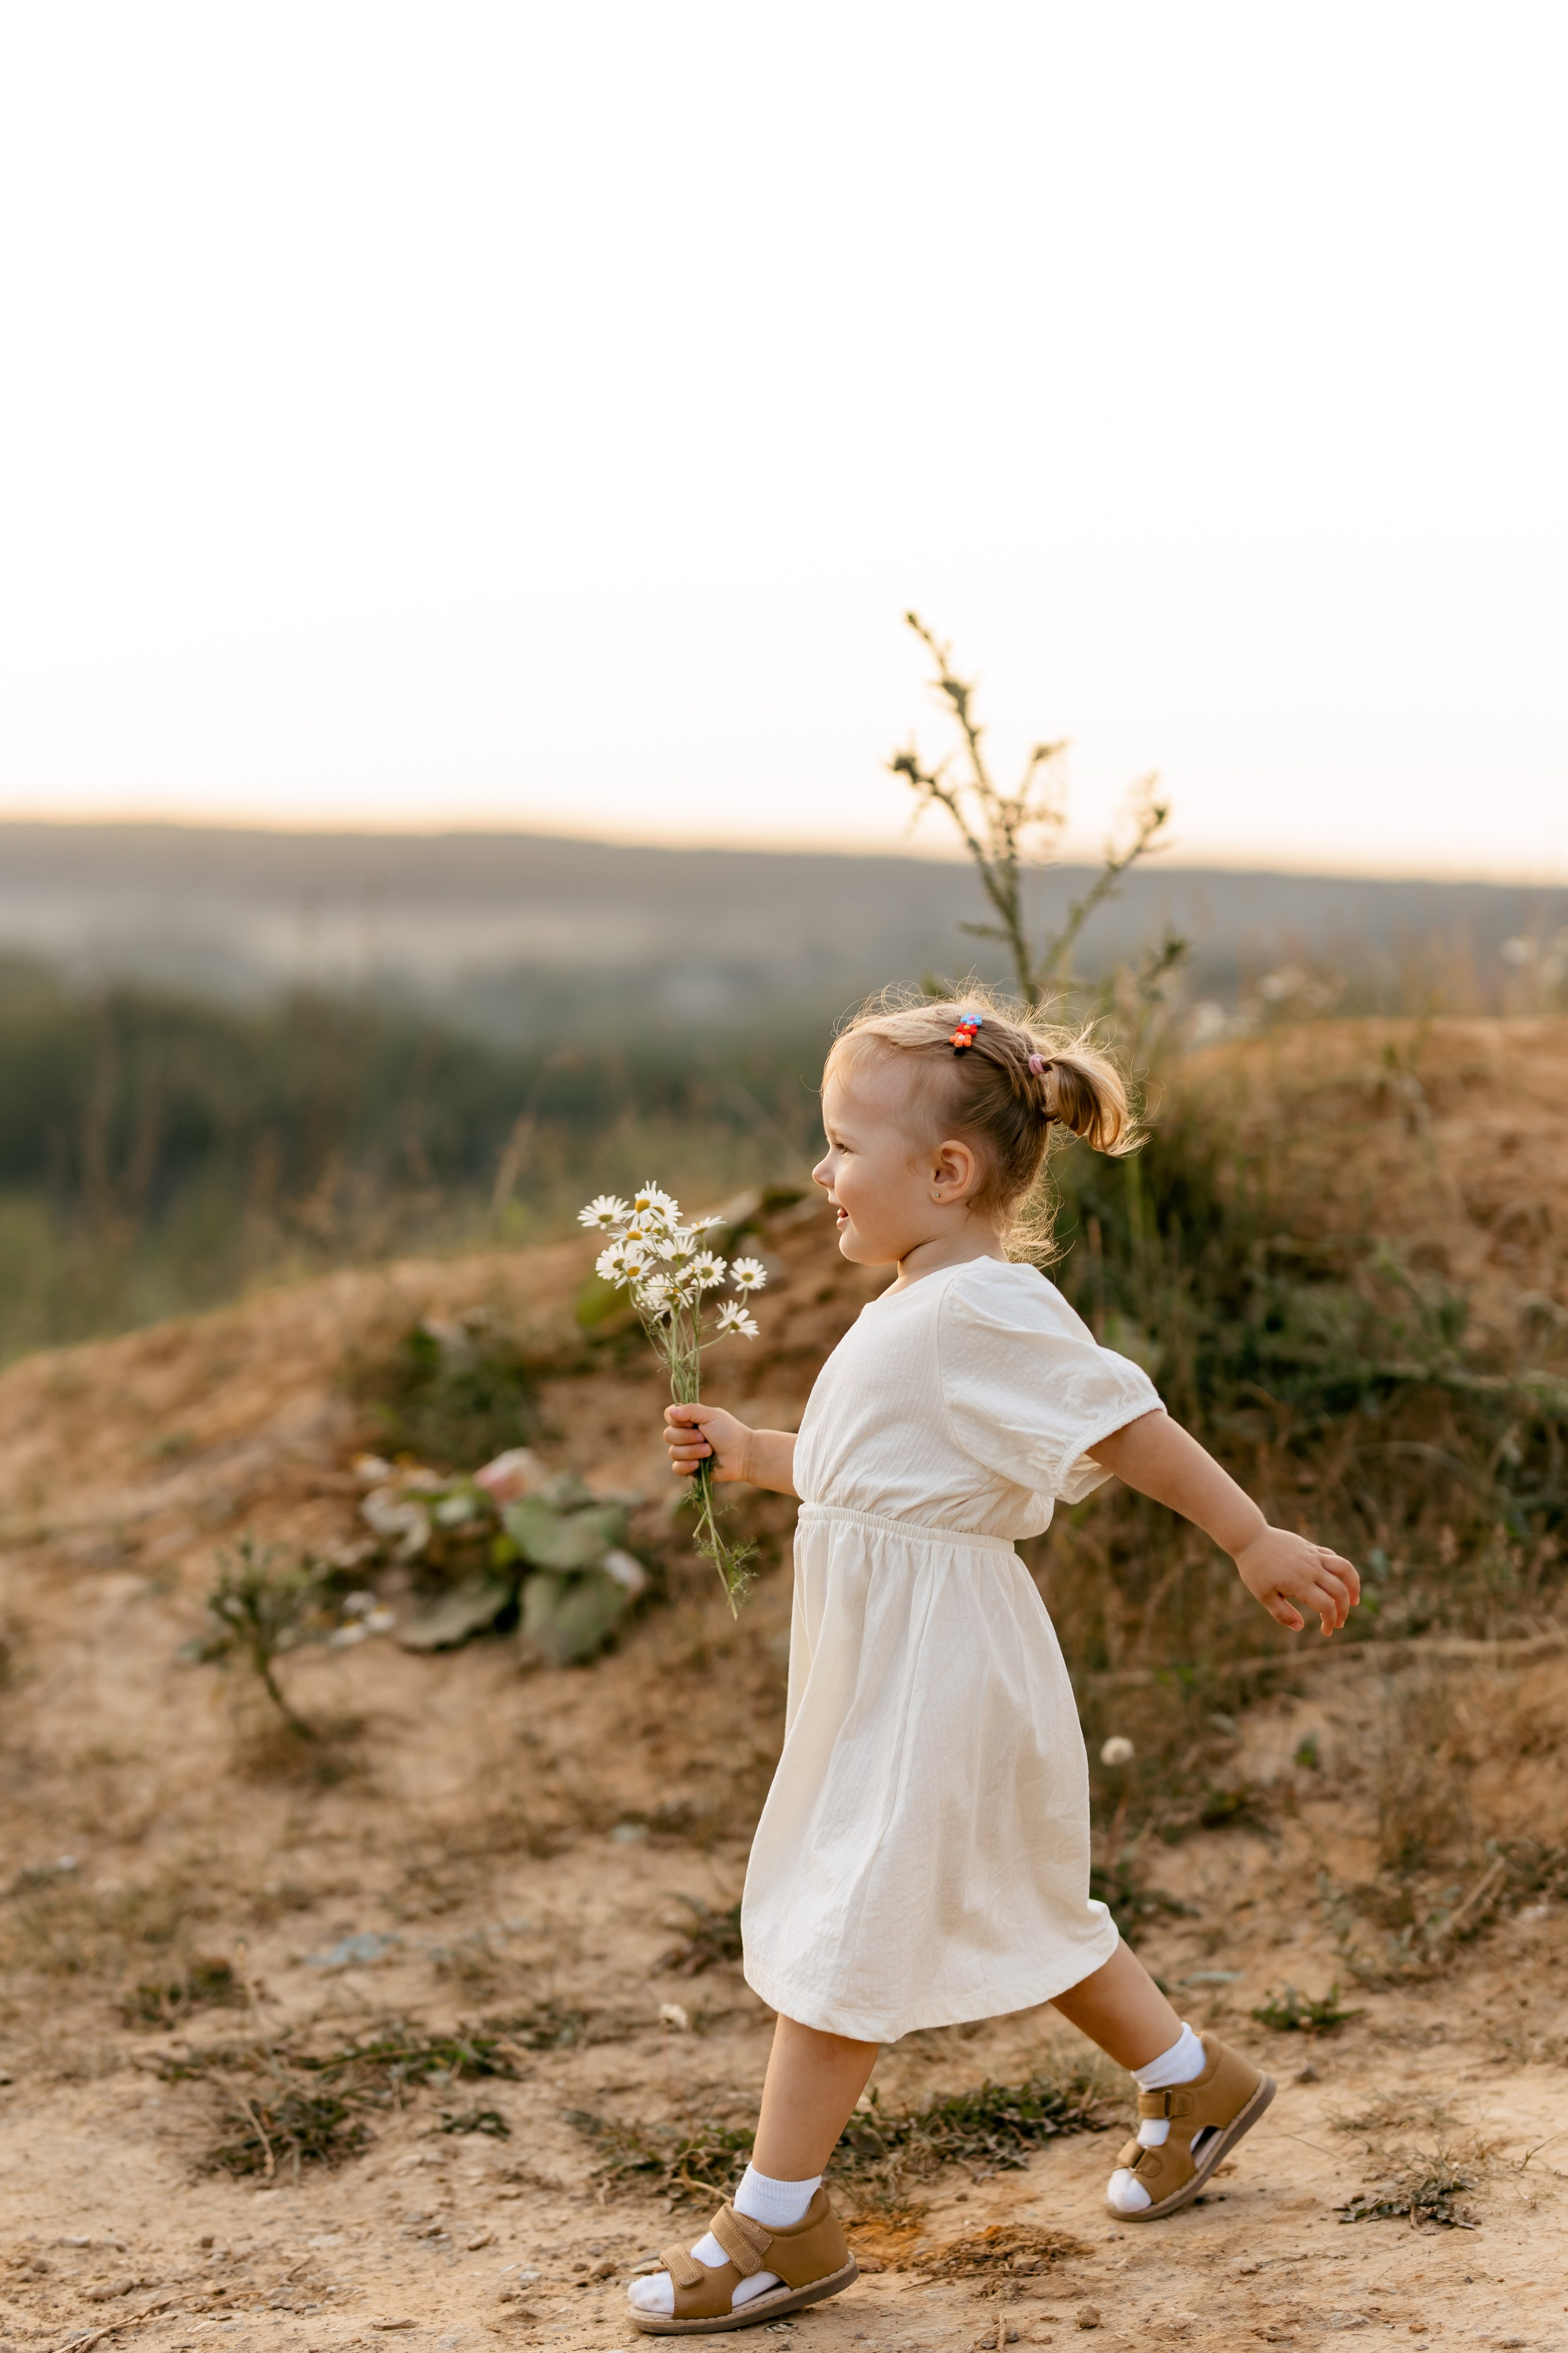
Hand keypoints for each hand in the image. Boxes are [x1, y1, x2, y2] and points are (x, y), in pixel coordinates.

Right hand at [663, 1402, 754, 1485]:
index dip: (677, 1421)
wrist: (743, 1455)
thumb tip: (670, 1412)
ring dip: (692, 1451)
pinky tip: (698, 1464)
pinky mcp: (690, 1468)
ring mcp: (687, 1452)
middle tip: (704, 1437)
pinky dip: (686, 1465)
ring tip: (709, 1450)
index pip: (669, 1416)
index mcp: (690, 1419)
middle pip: (668, 1435)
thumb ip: (690, 1410)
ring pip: (673, 1452)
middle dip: (687, 1437)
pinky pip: (676, 1468)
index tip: (692, 1423)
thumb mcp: (711, 1415)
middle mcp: (685, 1434)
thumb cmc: (729, 1432)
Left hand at [1234, 1527, 1360, 1636]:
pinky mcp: (1311, 1547)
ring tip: (1355, 1600)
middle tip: (1338, 1623)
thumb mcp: (1264, 1595)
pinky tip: (1340, 1581)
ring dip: (1354, 1585)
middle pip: (1340, 1591)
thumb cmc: (1255, 1569)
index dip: (1331, 1621)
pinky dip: (1342, 1570)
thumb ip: (1282, 1613)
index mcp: (1299, 1583)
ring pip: (1345, 1568)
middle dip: (1344, 1610)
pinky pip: (1333, 1557)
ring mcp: (1313, 1555)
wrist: (1250, 1538)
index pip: (1326, 1605)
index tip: (1327, 1632)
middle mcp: (1311, 1568)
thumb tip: (1300, 1627)